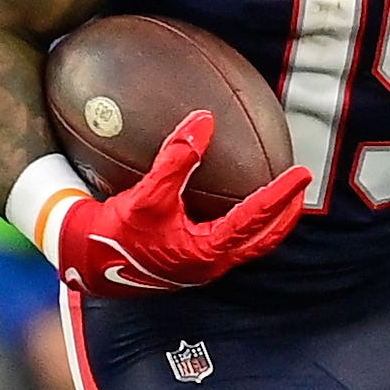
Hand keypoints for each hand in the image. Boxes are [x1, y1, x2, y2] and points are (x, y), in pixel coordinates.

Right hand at [52, 111, 307, 298]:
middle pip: (263, 240)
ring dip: (268, 224)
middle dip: (286, 215)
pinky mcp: (190, 266)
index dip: (282, 194)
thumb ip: (177, 158)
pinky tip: (239, 211)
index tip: (302, 173)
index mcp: (206, 250)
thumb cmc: (116, 231)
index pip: (256, 218)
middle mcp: (210, 264)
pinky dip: (245, 228)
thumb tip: (203, 120)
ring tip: (280, 202)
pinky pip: (230, 246)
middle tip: (301, 188)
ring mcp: (202, 269)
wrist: (87, 262)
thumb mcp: (147, 193)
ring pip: (249, 247)